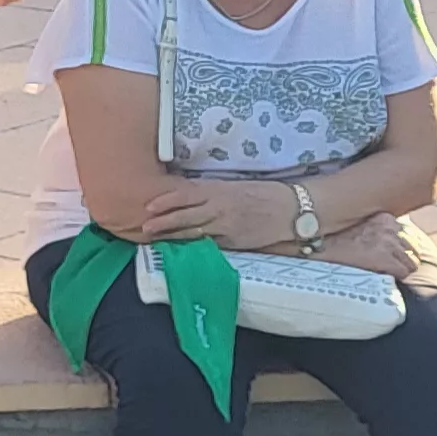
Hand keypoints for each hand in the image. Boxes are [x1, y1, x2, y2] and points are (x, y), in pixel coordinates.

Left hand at [136, 177, 298, 249]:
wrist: (292, 209)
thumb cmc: (263, 194)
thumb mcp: (234, 186)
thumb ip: (211, 192)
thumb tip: (188, 197)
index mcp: (219, 189)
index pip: (187, 194)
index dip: (166, 201)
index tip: (149, 206)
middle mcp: (220, 207)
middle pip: (186, 215)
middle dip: (163, 222)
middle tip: (144, 226)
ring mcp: (227, 226)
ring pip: (194, 231)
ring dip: (173, 235)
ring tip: (154, 238)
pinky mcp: (235, 241)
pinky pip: (210, 243)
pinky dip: (195, 245)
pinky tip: (181, 248)